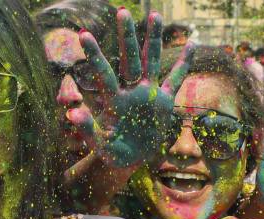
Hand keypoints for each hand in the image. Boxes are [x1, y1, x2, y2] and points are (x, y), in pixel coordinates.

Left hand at [66, 10, 192, 167]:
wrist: (130, 159)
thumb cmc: (111, 152)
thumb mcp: (99, 145)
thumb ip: (87, 130)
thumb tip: (72, 114)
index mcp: (114, 100)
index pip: (103, 73)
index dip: (95, 55)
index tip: (83, 34)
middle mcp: (131, 91)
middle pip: (129, 59)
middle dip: (127, 37)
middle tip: (122, 12)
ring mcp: (148, 94)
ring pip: (151, 61)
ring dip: (153, 39)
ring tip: (155, 16)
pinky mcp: (163, 102)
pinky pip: (174, 80)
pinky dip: (183, 64)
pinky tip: (191, 45)